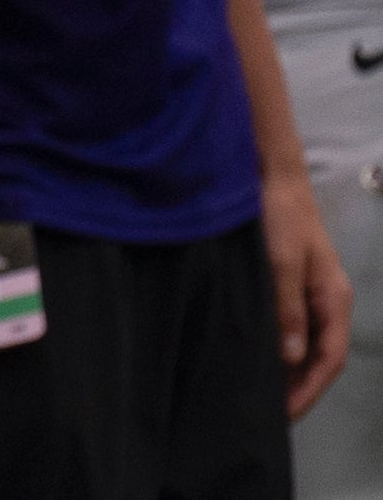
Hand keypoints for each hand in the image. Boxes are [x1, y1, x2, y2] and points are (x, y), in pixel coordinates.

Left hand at [263, 167, 352, 417]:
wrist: (273, 177)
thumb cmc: (281, 217)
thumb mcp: (281, 262)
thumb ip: (287, 308)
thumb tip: (291, 358)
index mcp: (333, 299)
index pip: (329, 358)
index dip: (309, 389)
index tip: (286, 414)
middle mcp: (327, 301)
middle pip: (320, 356)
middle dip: (300, 387)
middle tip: (269, 415)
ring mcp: (311, 292)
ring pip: (306, 343)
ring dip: (289, 370)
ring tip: (262, 395)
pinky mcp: (292, 283)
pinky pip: (292, 326)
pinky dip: (280, 347)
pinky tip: (258, 357)